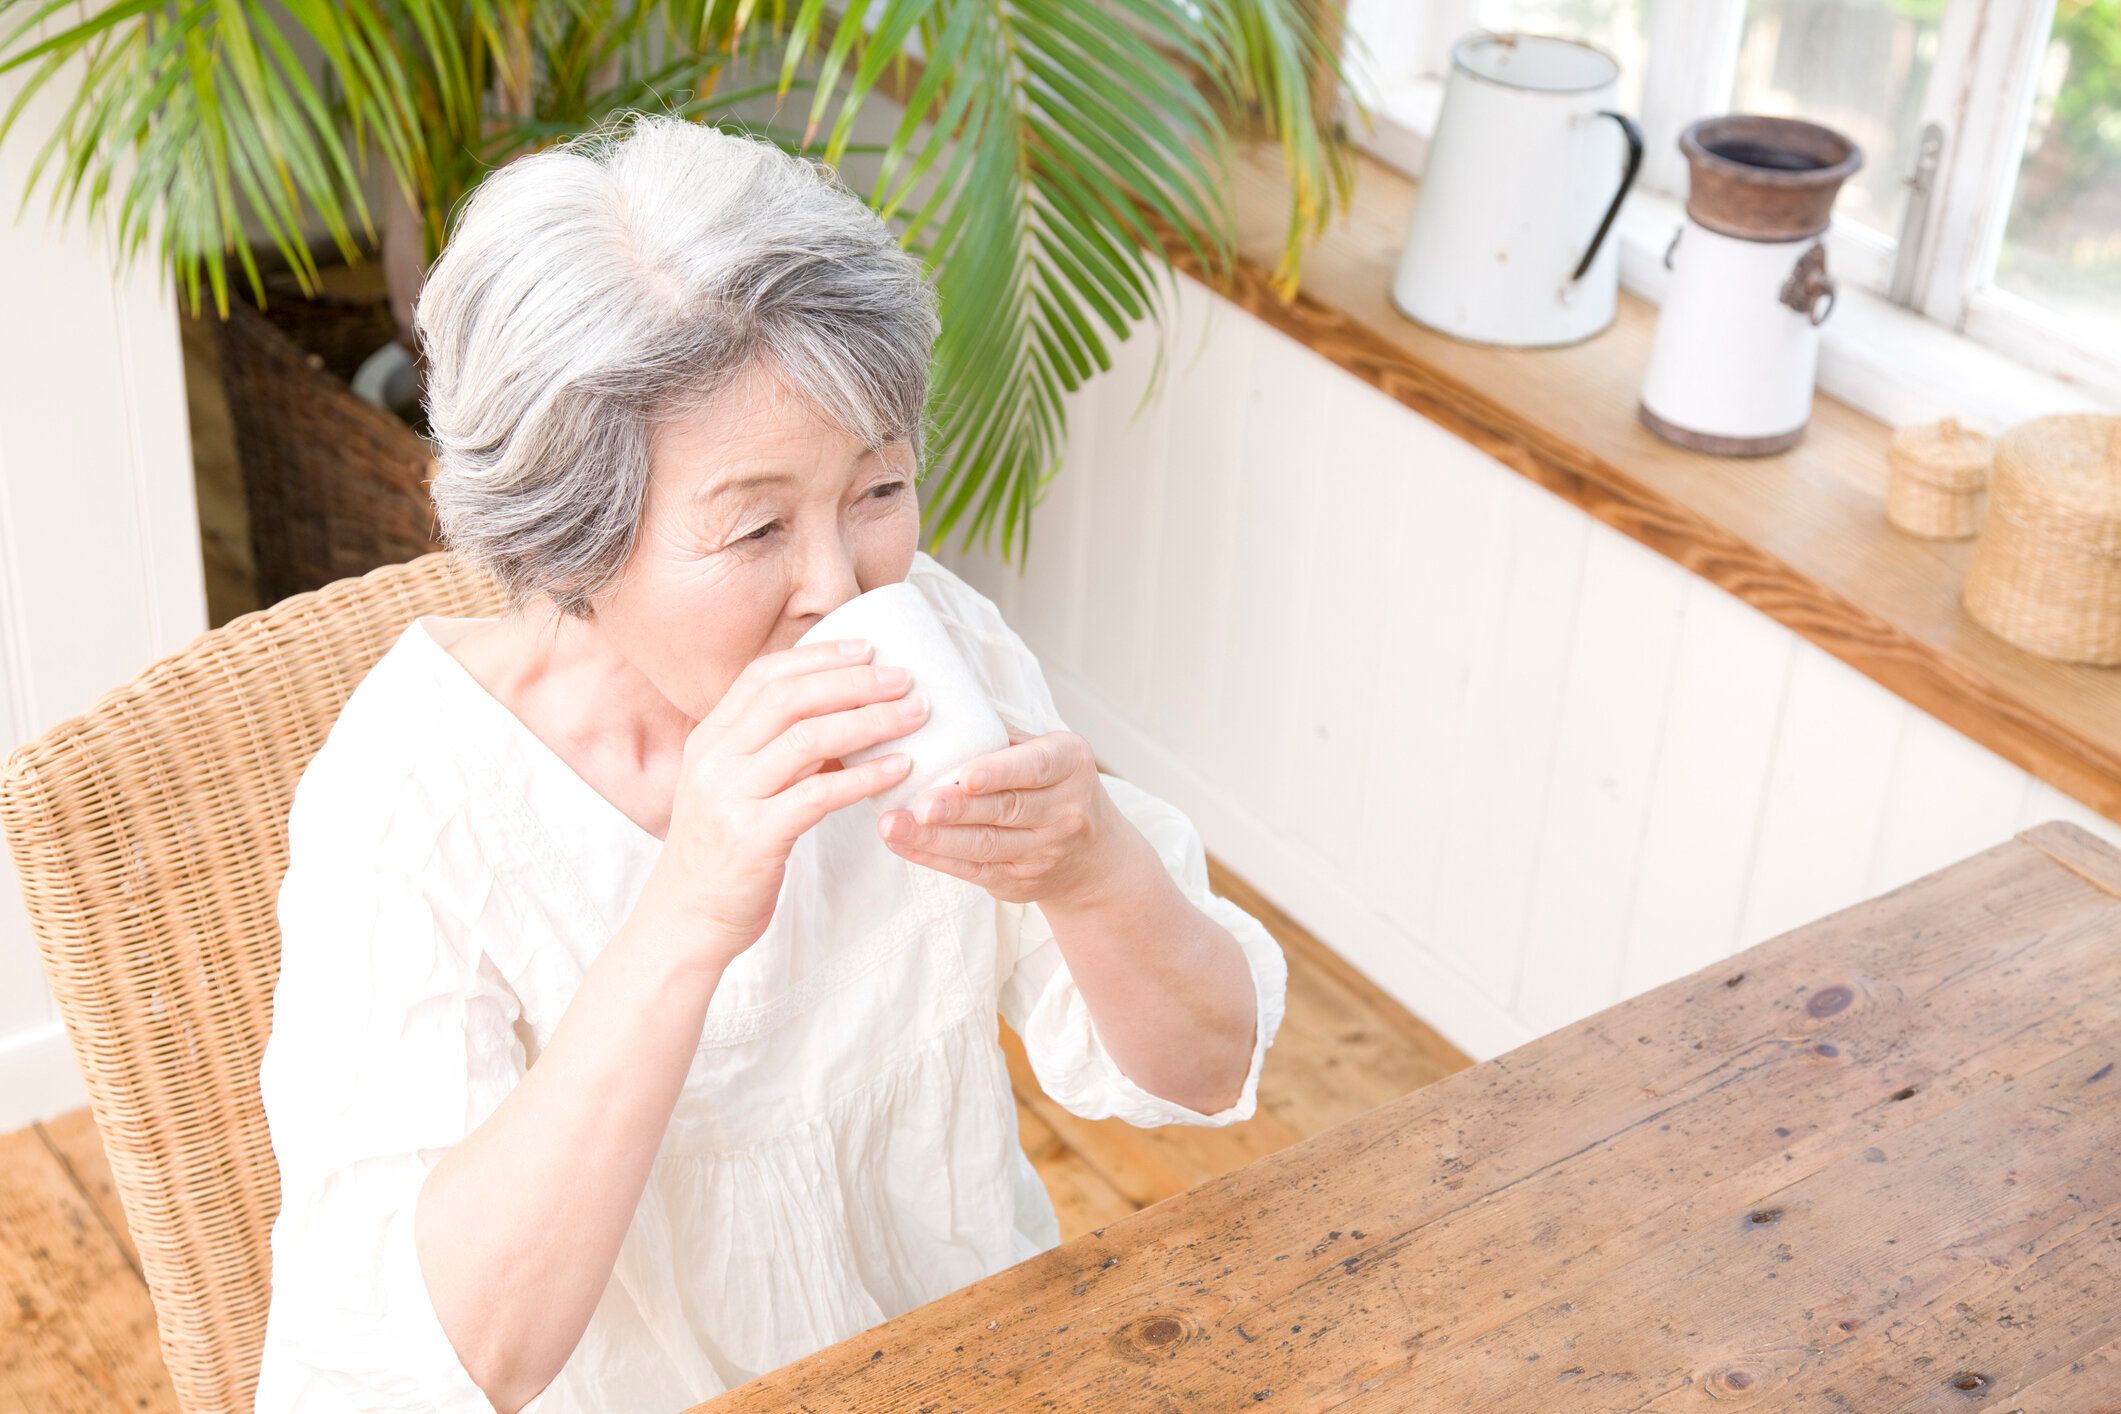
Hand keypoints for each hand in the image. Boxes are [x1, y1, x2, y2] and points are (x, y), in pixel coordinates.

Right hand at [634, 637, 927, 972]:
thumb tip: (843, 718)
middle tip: (903, 677)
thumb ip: (773, 751)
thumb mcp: (734, 788)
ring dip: (869, 721)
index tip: (867, 647)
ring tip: (915, 716)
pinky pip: (819, 794)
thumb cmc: (723, 853)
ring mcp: (730, 797)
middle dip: (853, 681)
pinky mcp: (754, 837)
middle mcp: (714, 760)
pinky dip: (866, 777)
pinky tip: (901, 769)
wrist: (685, 920)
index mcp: (708, 739)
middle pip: (789, 698)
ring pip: (807, 739)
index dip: (818, 656)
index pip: (763, 676)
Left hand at [876, 728, 1127, 907]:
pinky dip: (933, 857)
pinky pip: (972, 870)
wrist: (1094, 856)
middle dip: (957, 809)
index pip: (1035, 767)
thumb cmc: (1054, 786)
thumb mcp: (1048, 752)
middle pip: (1005, 809)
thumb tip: (938, 708)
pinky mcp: (1019, 881)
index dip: (1000, 772)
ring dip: (934, 837)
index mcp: (1070, 764)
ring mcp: (1043, 851)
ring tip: (893, 825)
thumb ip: (1003, 737)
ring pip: (984, 845)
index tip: (966, 775)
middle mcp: (1064, 810)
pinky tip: (902, 843)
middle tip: (917, 805)